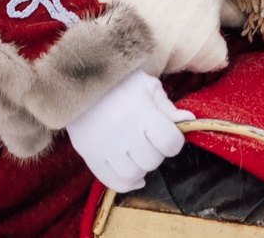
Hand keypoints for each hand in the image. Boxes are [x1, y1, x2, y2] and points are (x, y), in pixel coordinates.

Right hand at [64, 68, 191, 192]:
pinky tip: (134, 176)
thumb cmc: (116, 81)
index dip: (174, 141)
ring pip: (133, 174)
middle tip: (149, 140)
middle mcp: (122, 131)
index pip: (170, 142)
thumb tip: (189, 120)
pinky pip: (112, 181)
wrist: (75, 79)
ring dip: (141, 167)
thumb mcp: (145, 85)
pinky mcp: (88, 154)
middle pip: (152, 160)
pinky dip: (127, 183)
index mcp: (140, 111)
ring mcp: (103, 145)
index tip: (168, 134)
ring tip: (138, 154)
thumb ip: (166, 106)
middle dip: (156, 153)